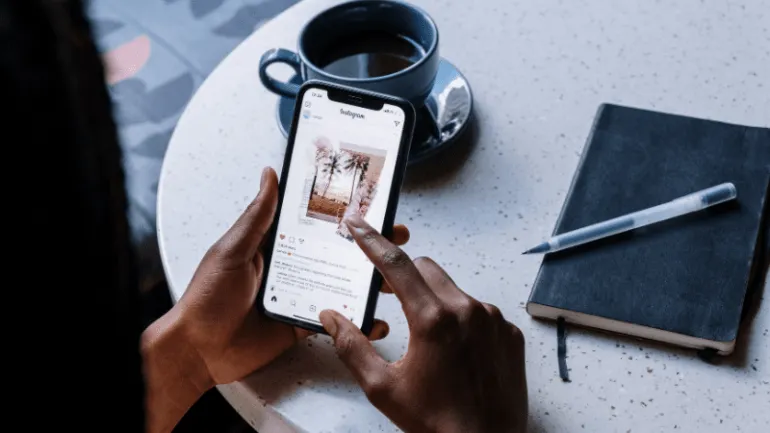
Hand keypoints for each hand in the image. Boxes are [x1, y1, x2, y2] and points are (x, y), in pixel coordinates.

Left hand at [172, 167, 408, 384]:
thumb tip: (270, 175)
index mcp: (278, 243)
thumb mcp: (233, 250)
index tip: (373, 203)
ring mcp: (302, 295)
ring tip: (394, 278)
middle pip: (340, 251)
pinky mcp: (305, 323)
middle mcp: (295, 266)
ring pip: (344, 284)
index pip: (319, 222)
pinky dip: (358, 320)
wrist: (200, 350)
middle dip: (371, 245)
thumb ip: (257, 217)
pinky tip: (376, 318)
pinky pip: (337, 319)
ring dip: (371, 281)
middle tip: (397, 236)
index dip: (346, 214)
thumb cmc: (207, 297)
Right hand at [319, 215, 527, 432]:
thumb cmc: (436, 422)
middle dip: (405, 275)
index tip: (358, 224)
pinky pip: (479, 310)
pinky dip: (462, 319)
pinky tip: (455, 350)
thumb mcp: (382, 388)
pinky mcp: (509, 333)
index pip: (396, 265)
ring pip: (454, 289)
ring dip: (434, 299)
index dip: (372, 241)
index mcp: (433, 320)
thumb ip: (352, 347)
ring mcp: (493, 320)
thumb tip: (331, 317)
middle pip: (427, 269)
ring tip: (427, 338)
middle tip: (390, 296)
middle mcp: (467, 310)